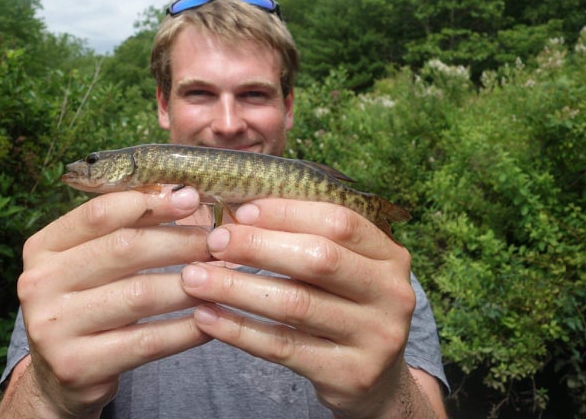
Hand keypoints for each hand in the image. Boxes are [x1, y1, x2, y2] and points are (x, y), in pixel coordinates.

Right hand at [9, 186, 212, 417]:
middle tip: (216, 241)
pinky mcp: (77, 366)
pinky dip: (186, 329)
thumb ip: (121, 229)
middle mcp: (39, 284)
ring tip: (221, 276)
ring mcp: (54, 327)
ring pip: (141, 295)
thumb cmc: (85, 305)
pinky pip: (148, 341)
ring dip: (190, 283)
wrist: (55, 378)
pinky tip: (210, 319)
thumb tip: (180, 194)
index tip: (190, 198)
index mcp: (42, 248)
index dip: (149, 203)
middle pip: (124, 249)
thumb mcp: (87, 263)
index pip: (98, 214)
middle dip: (179, 241)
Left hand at [179, 198, 444, 418]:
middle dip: (257, 246)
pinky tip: (206, 316)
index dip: (285, 212)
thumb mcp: (343, 268)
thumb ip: (306, 237)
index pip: (338, 220)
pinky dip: (239, 330)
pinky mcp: (350, 375)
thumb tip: (239, 207)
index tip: (240, 211)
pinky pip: (283, 347)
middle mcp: (392, 293)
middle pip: (318, 259)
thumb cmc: (344, 307)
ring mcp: (376, 337)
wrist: (376, 380)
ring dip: (236, 288)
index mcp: (389, 255)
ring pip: (295, 305)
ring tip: (194, 278)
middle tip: (212, 242)